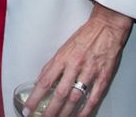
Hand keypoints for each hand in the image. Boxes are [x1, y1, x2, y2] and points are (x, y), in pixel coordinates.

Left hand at [26, 2, 132, 116]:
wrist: (107, 27)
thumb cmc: (84, 36)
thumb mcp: (64, 47)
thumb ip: (53, 65)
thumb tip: (41, 81)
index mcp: (63, 57)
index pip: (46, 81)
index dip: (35, 97)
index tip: (28, 109)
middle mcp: (75, 65)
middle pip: (60, 93)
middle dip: (50, 110)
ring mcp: (90, 72)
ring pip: (75, 98)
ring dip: (66, 113)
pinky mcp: (103, 77)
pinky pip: (93, 98)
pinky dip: (86, 111)